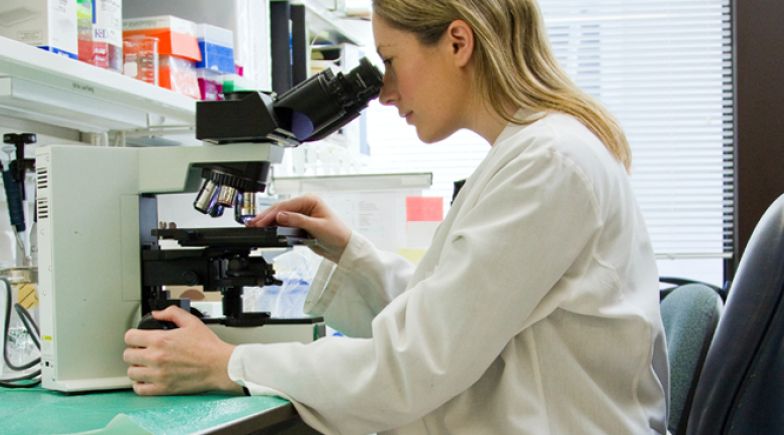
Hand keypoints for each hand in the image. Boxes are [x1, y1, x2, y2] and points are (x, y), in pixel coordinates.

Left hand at [123, 306, 242, 395]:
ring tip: (145, 365)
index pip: (129, 337)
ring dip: (136, 368)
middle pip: (128, 355)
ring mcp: (158, 375)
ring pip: (131, 372)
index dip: (133, 336)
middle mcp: (156, 358)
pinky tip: (147, 379)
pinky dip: (140, 384)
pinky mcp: (163, 388)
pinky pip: (140, 389)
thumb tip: (157, 313)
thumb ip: (172, 313)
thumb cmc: (209, 347)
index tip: (137, 338)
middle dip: (134, 351)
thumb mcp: (191, 322)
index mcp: (161, 340)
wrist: (220, 366)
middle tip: (142, 351)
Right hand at [246, 194, 350, 262]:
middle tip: (252, 224)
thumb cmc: (338, 234)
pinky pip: (285, 224)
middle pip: (281, 209)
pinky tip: (266, 229)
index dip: (272, 214)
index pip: (286, 205)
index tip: (261, 221)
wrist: (344, 248)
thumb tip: (280, 216)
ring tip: (255, 226)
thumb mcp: (317, 227)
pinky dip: (275, 226)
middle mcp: (305, 205)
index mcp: (310, 200)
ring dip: (269, 221)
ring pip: (281, 216)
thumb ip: (297, 221)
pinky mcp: (301, 224)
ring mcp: (302, 214)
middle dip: (266, 217)